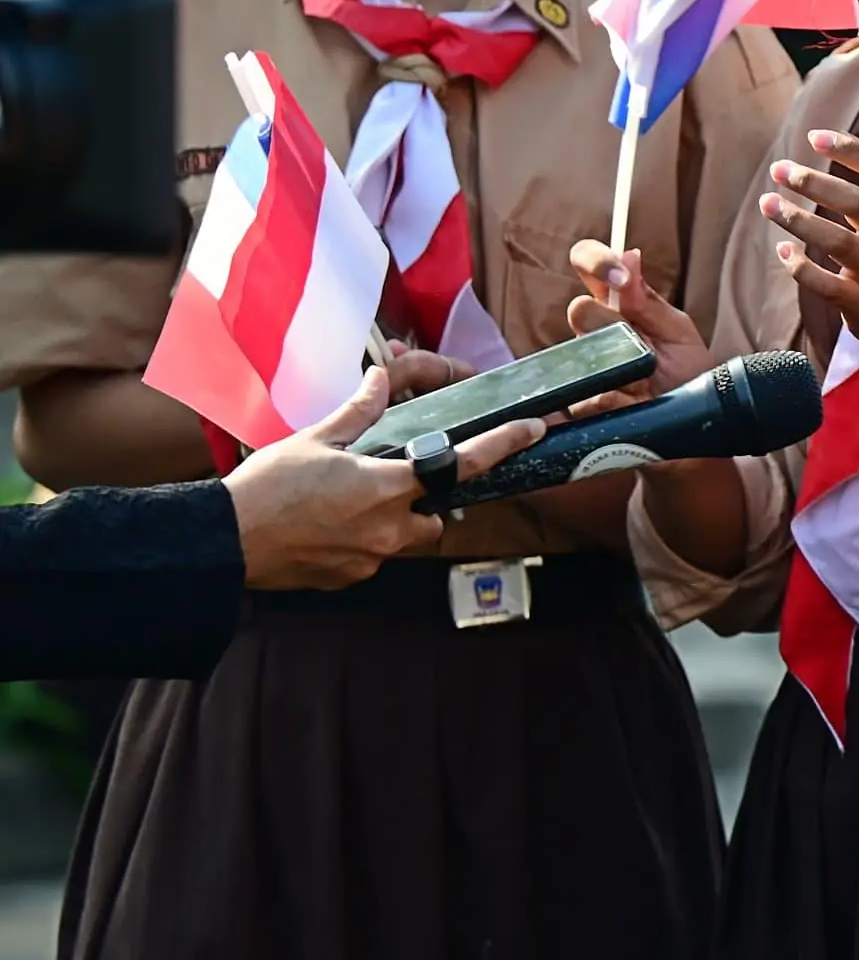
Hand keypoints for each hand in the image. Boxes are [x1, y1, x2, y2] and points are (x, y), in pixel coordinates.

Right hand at [227, 369, 544, 589]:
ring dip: (392, 522)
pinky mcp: (348, 579)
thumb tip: (381, 380)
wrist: (224, 543)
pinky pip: (371, 558)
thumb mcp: (316, 440)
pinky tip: (328, 528)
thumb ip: (358, 413)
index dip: (503, 446)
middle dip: (426, 501)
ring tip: (349, 505)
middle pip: (435, 515)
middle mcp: (389, 529)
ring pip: (403, 539)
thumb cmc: (267, 488)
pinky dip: (362, 542)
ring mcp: (370, 559)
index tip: (532, 430)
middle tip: (393, 482)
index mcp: (388, 488)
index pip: (463, 465)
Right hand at [565, 243, 716, 395]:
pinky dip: (618, 398)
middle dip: (615, 326)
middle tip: (645, 347)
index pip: (588, 262)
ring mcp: (581, 364)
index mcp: (617, 303)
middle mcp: (594, 330)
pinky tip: (634, 401)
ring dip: (623, 366)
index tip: (619, 278)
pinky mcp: (577, 401)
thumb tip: (629, 257)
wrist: (691, 419)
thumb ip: (649, 301)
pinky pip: (586, 394)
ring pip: (580, 351)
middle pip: (580, 309)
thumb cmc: (686, 371)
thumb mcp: (678, 332)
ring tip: (646, 380)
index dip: (594, 260)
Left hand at [765, 130, 858, 345]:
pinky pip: (827, 285)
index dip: (854, 150)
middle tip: (780, 169)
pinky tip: (783, 252)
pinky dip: (801, 268)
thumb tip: (858, 139)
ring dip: (800, 221)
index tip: (815, 137)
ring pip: (840, 243)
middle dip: (816, 183)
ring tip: (768, 204)